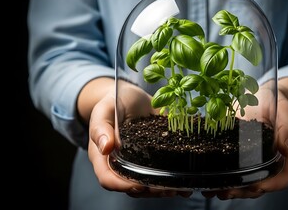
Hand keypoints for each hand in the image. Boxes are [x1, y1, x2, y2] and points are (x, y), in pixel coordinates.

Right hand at [83, 78, 191, 197]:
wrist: (131, 96)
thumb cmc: (113, 102)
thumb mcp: (104, 110)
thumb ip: (101, 127)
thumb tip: (105, 147)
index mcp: (103, 156)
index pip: (108, 178)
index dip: (122, 185)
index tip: (138, 185)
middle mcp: (120, 164)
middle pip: (130, 187)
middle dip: (148, 191)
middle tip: (165, 188)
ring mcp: (138, 163)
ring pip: (147, 185)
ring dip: (162, 190)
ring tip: (178, 187)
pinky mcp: (155, 158)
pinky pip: (162, 174)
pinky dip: (174, 181)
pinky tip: (186, 185)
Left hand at [201, 87, 287, 198]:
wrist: (265, 99)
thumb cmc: (280, 109)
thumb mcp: (287, 116)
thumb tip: (285, 149)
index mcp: (285, 159)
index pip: (281, 179)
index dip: (269, 185)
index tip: (255, 186)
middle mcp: (269, 166)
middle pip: (259, 186)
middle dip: (243, 191)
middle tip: (227, 191)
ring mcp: (253, 164)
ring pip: (244, 184)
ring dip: (230, 189)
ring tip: (215, 190)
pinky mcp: (238, 159)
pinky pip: (232, 173)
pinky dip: (220, 179)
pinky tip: (208, 183)